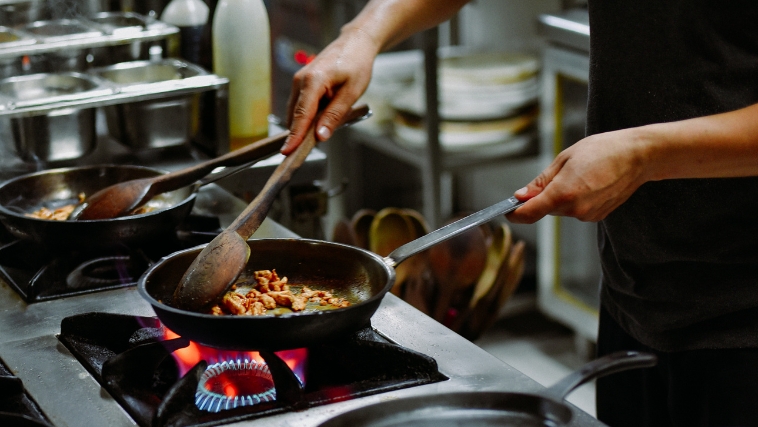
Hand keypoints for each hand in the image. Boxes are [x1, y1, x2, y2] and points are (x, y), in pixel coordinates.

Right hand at [282, 28, 379, 154]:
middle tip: (307, 151)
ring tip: (324, 129)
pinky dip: (308, 116)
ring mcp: (299, 80)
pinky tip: (322, 118)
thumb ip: (335, 115)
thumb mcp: (351, 93)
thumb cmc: (356, 64)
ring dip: (306, 125)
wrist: (355, 43)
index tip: (288, 152)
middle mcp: (300, 80)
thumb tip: (321, 136)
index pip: (301, 115)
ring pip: (296, 112)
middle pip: (295, 115)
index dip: (295, 136)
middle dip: (299, 134)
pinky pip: (300, 105)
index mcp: (313, 81)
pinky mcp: (301, 83)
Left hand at [507, 128, 651, 223]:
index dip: (515, 213)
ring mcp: (587, 215)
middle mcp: (574, 210)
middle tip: (559, 173)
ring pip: (561, 209)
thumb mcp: (564, 159)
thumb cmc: (602, 150)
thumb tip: (521, 196)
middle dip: (543, 196)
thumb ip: (540, 182)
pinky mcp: (598, 216)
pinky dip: (576, 199)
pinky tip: (590, 183)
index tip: (508, 210)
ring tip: (581, 174)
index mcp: (563, 194)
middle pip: (545, 209)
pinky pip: (576, 210)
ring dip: (562, 196)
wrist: (638, 156)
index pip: (529, 213)